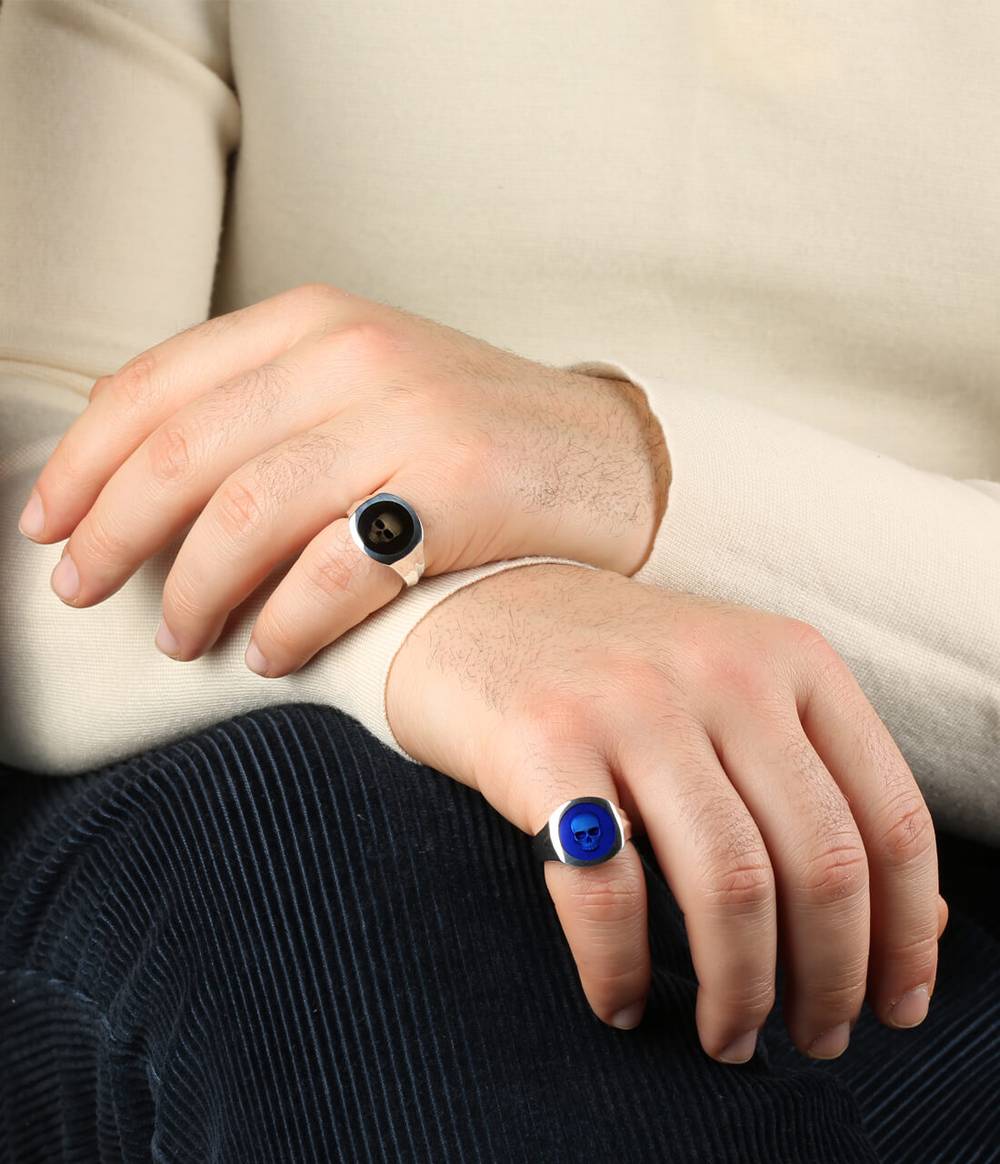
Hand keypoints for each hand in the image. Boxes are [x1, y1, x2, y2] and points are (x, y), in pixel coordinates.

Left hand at [16, 282, 668, 672]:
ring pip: (246, 515)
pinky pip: (333, 571)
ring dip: (193, 592)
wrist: (608, 455)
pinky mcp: (462, 491)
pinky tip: (269, 652)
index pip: (154, 386)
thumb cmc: (470, 433)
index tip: (47, 527)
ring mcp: (412, 419)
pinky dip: (285, 623)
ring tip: (181, 638)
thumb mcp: (363, 385)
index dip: (83, 464)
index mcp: (316, 322)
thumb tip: (137, 479)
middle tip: (84, 592)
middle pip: (183, 453)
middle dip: (112, 534)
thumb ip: (266, 409)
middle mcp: (355, 356)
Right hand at [386, 563, 947, 1063]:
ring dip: (741, 992)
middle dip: (830, 981)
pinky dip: (621, 969)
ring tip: (728, 1037)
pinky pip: (606, 891)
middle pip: (820, 864)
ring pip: (730, 887)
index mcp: (790, 660)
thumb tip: (914, 929)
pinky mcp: (541, 742)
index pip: (889, 818)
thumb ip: (820, 792)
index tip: (897, 1006)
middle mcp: (722, 674)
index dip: (906, 934)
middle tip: (813, 1037)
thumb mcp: (736, 699)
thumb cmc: (618, 671)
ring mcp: (630, 705)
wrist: (479, 603)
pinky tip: (621, 1002)